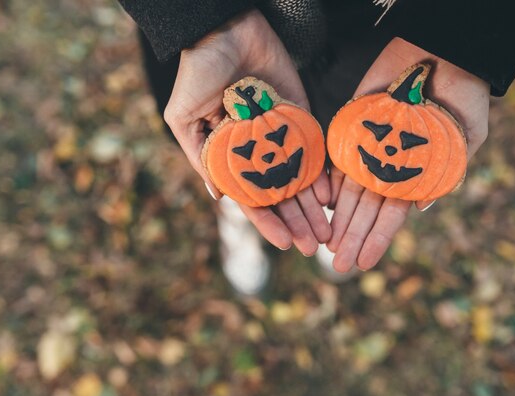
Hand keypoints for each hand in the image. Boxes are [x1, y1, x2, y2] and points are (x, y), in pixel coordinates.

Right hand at [164, 10, 330, 254]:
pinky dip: (322, 171)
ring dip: (313, 205)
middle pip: (281, 193)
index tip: (285, 243)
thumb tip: (218, 197)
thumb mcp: (183, 117)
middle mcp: (257, 150)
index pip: (251, 196)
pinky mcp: (300, 114)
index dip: (268, 221)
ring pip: (300, 177)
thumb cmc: (196, 74)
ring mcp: (280, 134)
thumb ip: (201, 156)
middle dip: (297, 221)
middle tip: (314, 245)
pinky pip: (312, 148)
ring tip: (327, 230)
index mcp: (230, 154)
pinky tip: (331, 194)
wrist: (225, 30)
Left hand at [327, 37, 489, 272]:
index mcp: (415, 176)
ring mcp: (368, 152)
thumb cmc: (462, 97)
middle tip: (339, 264)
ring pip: (347, 193)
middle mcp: (388, 169)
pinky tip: (320, 208)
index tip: (365, 261)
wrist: (439, 55)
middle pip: (366, 210)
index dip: (378, 238)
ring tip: (327, 245)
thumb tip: (418, 210)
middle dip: (353, 237)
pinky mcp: (351, 134)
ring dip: (337, 220)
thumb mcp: (467, 137)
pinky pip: (336, 163)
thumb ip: (447, 172)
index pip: (393, 214)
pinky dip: (327, 186)